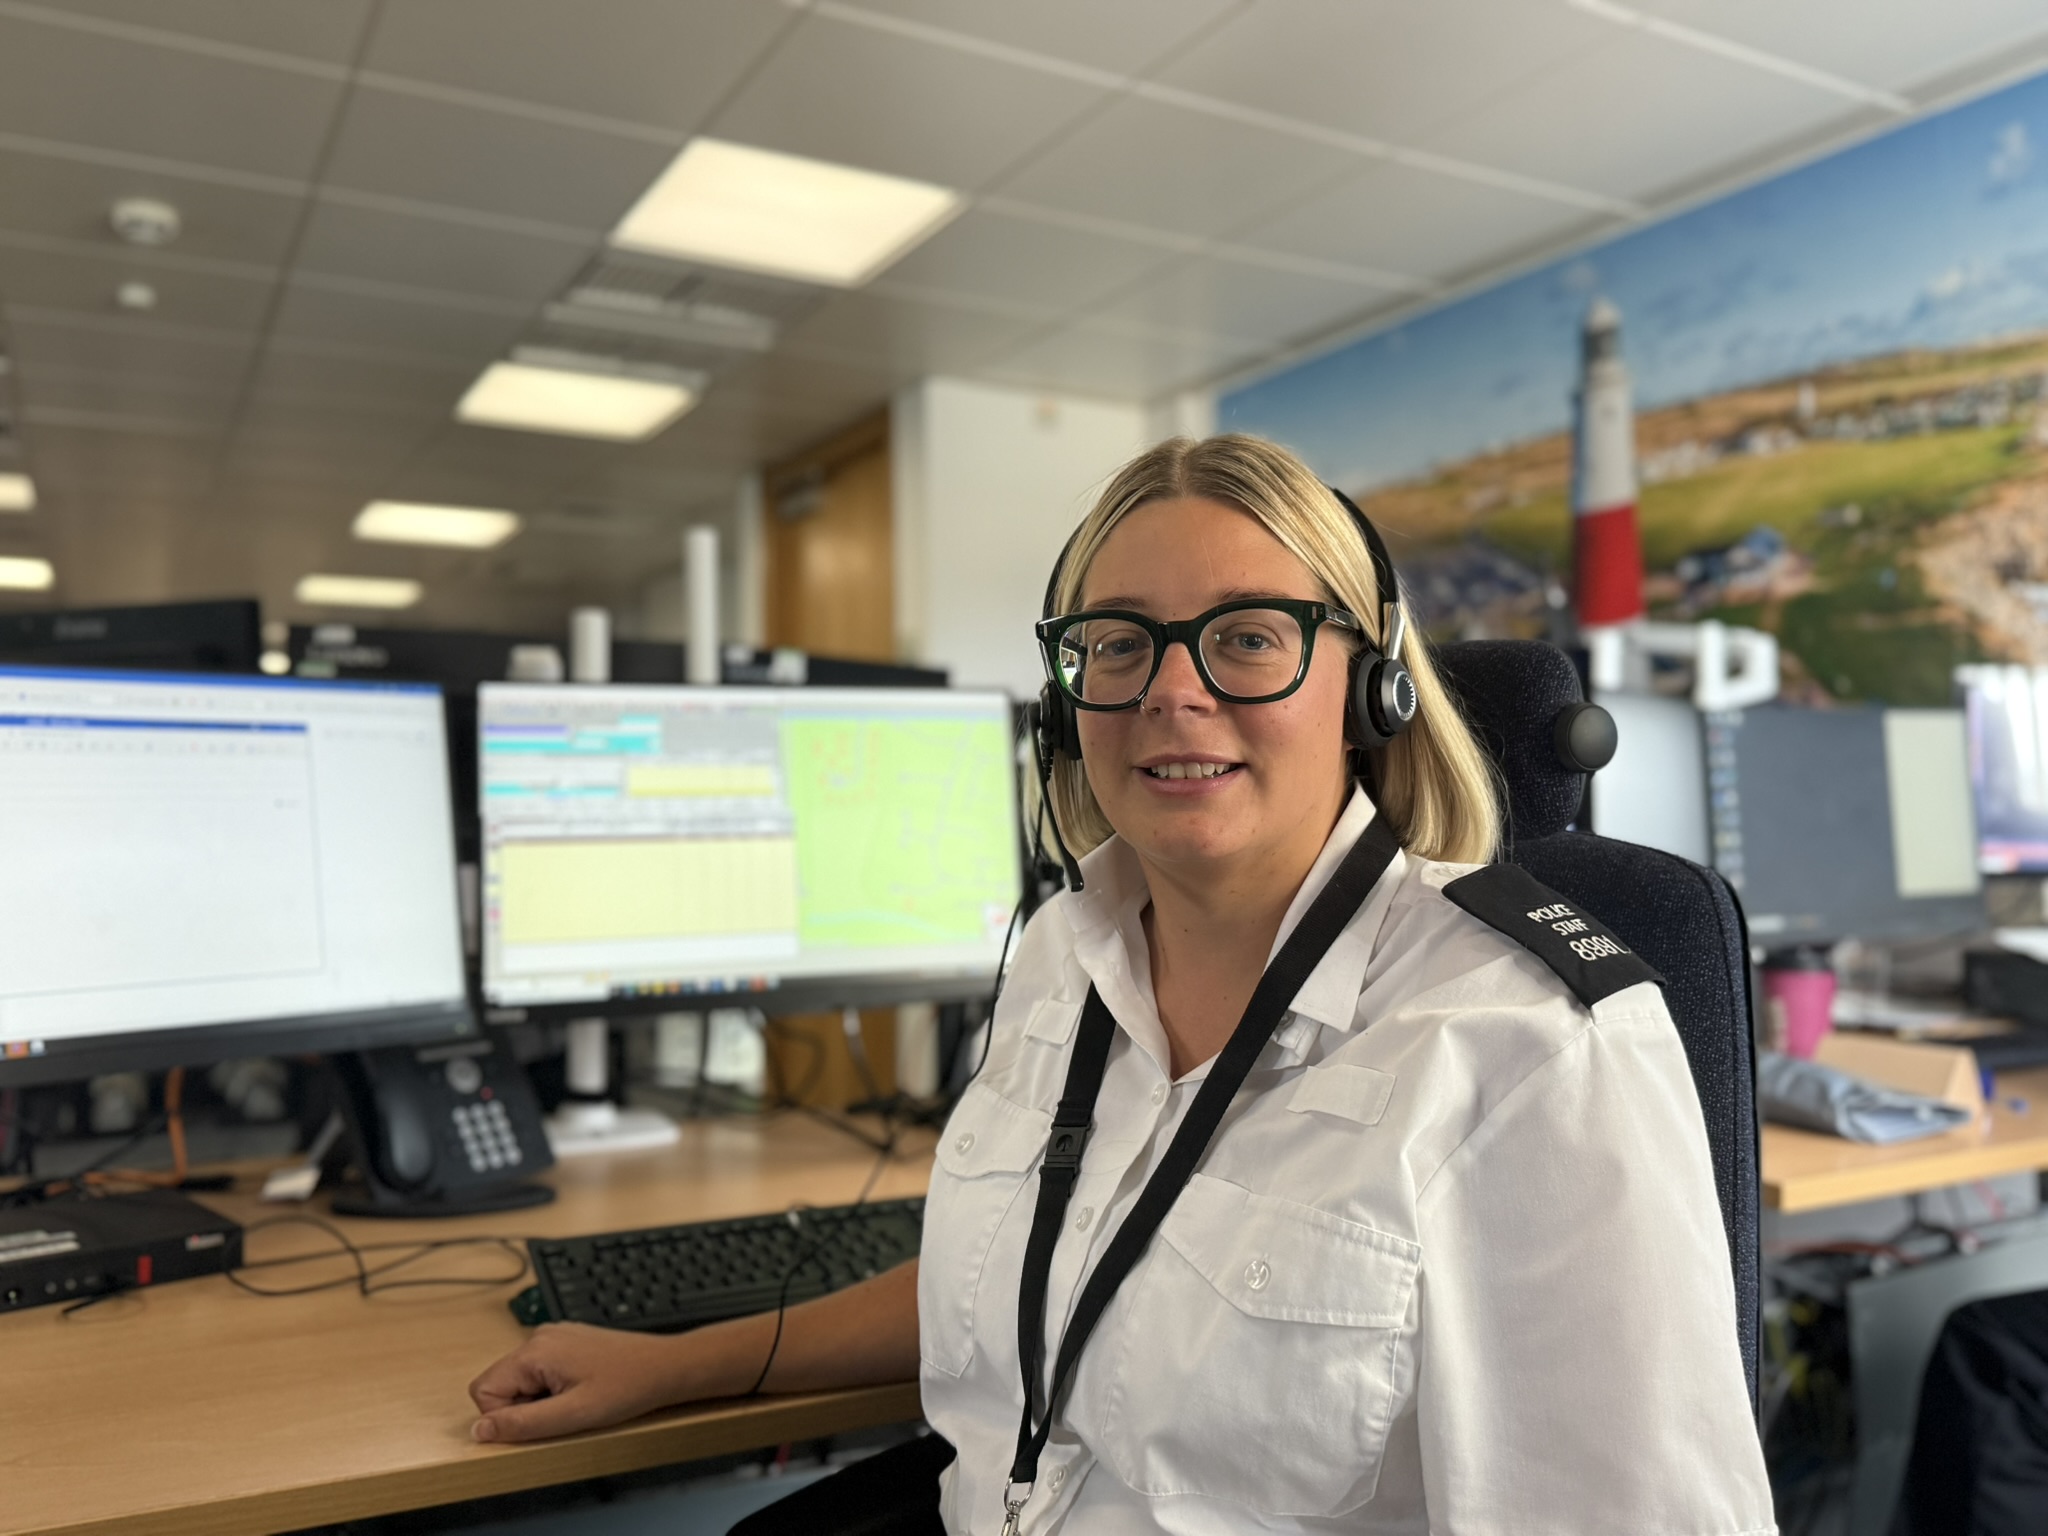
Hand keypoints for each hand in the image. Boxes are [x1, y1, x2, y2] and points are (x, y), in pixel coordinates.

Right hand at [468, 1322, 690, 1442]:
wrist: (664, 1367)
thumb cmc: (626, 1387)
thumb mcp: (572, 1415)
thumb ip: (522, 1424)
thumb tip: (479, 1430)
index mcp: (535, 1350)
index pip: (483, 1390)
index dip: (505, 1416)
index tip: (541, 1419)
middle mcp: (539, 1336)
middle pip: (500, 1383)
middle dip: (523, 1406)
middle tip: (562, 1410)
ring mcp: (554, 1336)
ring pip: (520, 1379)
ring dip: (539, 1398)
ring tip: (576, 1398)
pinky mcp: (566, 1342)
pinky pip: (540, 1371)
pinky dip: (553, 1387)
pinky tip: (581, 1389)